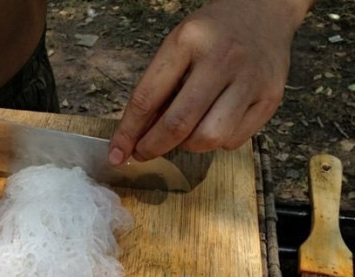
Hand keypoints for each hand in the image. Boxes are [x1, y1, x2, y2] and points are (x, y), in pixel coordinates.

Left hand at [109, 0, 309, 163]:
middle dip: (153, 147)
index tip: (116, 153)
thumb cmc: (211, 33)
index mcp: (189, 40)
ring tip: (183, 134)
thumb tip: (134, 137)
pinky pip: (234, 140)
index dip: (128, 133)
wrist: (264, 10)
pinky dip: (216, 142)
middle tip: (142, 153)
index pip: (147, 98)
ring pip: (209, 138)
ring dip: (188, 146)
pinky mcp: (270, 97)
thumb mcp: (177, 46)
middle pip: (179, 123)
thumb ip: (157, 89)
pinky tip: (212, 124)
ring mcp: (251, 79)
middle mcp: (222, 58)